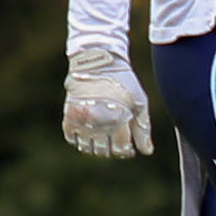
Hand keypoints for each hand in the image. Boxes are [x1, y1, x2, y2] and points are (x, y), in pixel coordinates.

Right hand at [62, 43, 152, 157]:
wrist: (99, 63)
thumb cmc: (124, 84)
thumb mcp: (139, 104)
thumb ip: (143, 129)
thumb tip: (146, 152)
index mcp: (119, 119)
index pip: (121, 149)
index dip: (125, 152)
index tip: (127, 148)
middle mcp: (99, 122)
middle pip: (103, 151)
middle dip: (111, 150)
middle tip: (114, 143)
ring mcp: (82, 119)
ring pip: (86, 147)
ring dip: (95, 148)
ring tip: (101, 139)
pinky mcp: (69, 114)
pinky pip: (70, 137)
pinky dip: (78, 140)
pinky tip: (87, 133)